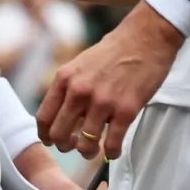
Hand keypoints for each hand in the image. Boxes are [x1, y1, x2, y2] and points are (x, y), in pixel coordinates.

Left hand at [37, 3, 183, 160]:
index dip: (46, 135)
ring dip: (88, 152)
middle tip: (76, 145)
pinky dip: (111, 152)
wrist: (146, 37)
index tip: (53, 141)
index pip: (44, 118)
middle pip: (59, 135)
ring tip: (95, 149)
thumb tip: (62, 114)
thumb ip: (69, 87)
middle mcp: (79, 91)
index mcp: (65, 78)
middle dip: (65, 146)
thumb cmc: (114, 51)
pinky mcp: (125, 110)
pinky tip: (114, 149)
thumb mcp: (80, 64)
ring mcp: (102, 102)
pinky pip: (112, 144)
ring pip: (85, 145)